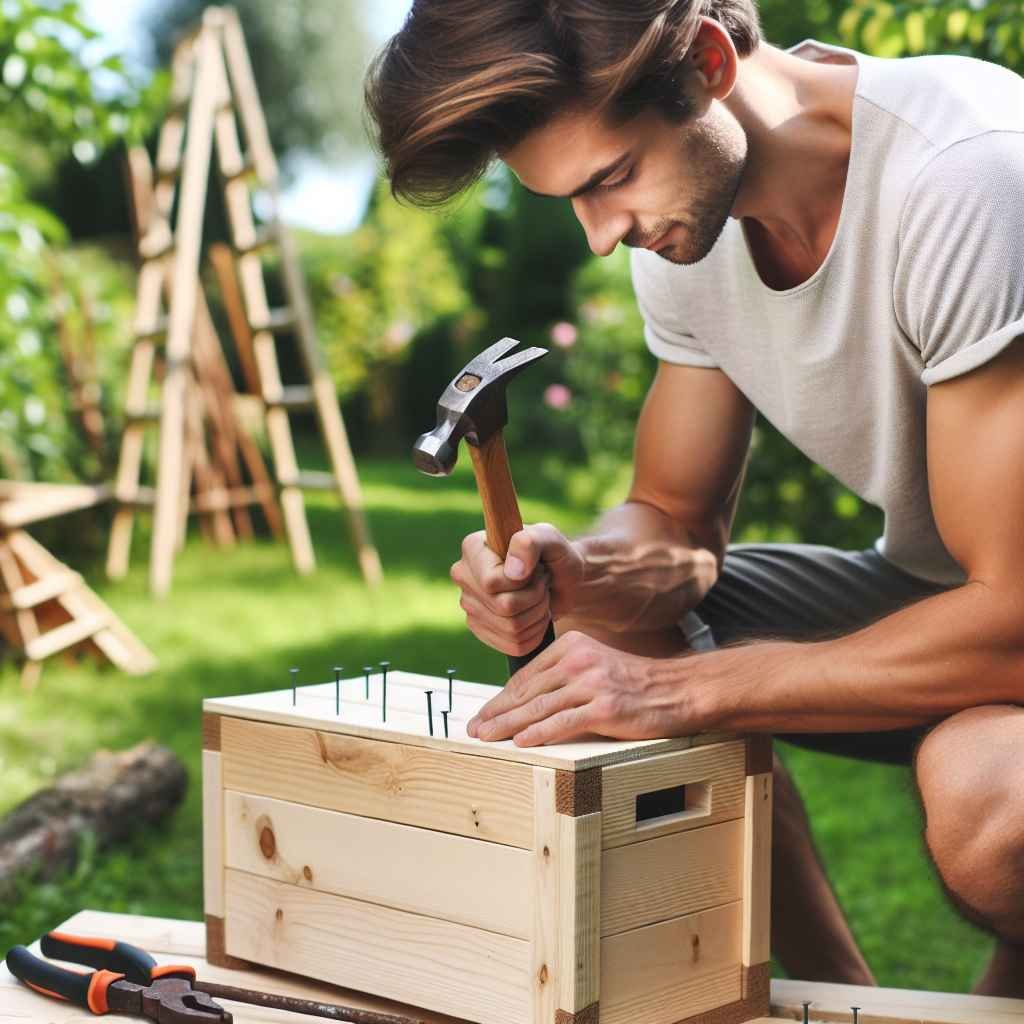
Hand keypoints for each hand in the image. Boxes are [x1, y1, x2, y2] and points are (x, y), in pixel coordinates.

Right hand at [450, 523, 583, 655]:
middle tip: (543, 584)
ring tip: (541, 597)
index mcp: (472, 548)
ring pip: (511, 628)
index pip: (492, 582)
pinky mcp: (480, 629)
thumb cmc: (556, 555)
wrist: (564, 581)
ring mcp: (469, 605)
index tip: (536, 568)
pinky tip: (535, 615)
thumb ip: (530, 542)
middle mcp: (463, 576)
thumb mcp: (551, 538)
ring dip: (537, 615)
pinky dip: (534, 633)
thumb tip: (512, 573)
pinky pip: (513, 645)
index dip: (523, 582)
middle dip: (535, 598)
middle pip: (503, 607)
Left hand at [466, 630, 706, 745]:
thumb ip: (564, 677)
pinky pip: (564, 722)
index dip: (501, 698)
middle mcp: (579, 660)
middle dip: (497, 713)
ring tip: (488, 738)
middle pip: (527, 691)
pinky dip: (539, 733)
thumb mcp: (595, 666)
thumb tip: (525, 701)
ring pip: (539, 707)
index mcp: (572, 647)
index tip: (483, 713)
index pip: (526, 675)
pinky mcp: (605, 707)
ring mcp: (592, 683)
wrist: (678, 689)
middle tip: (474, 729)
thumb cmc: (635, 684)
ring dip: (508, 725)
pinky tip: (522, 742)